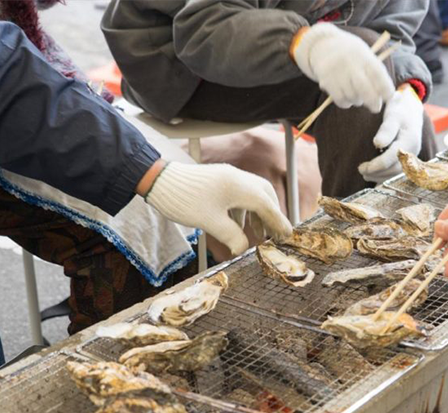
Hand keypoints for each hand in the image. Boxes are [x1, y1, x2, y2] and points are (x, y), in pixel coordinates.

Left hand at [144, 162, 291, 254]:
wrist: (159, 181)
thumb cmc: (184, 200)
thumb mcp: (210, 223)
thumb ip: (231, 237)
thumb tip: (243, 249)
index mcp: (241, 188)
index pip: (268, 206)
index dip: (279, 222)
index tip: (288, 235)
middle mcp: (239, 179)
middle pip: (265, 197)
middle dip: (272, 216)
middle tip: (275, 236)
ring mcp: (229, 178)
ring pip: (253, 195)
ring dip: (258, 213)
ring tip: (258, 234)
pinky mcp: (219, 180)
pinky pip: (241, 194)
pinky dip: (245, 209)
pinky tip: (238, 225)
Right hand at [292, 23, 394, 112]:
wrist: (323, 44)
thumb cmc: (351, 53)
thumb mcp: (364, 54)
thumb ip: (374, 71)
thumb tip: (386, 96)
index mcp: (364, 57)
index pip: (379, 76)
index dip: (386, 90)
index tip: (388, 97)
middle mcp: (351, 64)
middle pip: (366, 90)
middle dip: (373, 102)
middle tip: (376, 108)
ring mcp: (338, 73)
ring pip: (353, 97)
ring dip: (358, 101)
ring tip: (357, 95)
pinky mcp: (327, 81)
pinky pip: (340, 100)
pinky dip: (346, 103)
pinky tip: (347, 98)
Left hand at [358, 85, 422, 182]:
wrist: (412, 111)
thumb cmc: (400, 111)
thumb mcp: (393, 115)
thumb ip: (387, 129)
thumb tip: (378, 143)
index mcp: (409, 141)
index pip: (391, 159)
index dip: (375, 166)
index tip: (361, 167)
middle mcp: (412, 151)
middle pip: (394, 169)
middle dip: (376, 173)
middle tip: (361, 171)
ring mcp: (412, 156)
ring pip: (397, 173)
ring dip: (381, 177)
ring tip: (365, 174)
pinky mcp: (409, 159)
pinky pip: (398, 172)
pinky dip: (386, 176)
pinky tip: (375, 175)